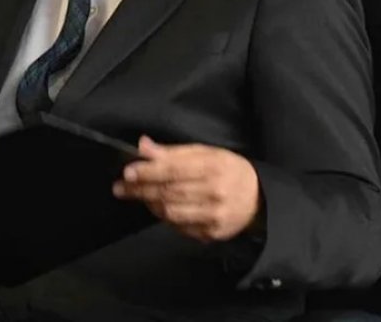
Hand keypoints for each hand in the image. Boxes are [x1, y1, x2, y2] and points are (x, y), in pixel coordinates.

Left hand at [112, 136, 260, 242]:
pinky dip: (165, 218)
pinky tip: (159, 208)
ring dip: (150, 204)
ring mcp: (214, 216)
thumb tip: (143, 146)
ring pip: (171, 213)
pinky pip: (180, 228)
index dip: (148, 171)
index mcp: (214, 166)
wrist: (259, 199)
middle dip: (141, 190)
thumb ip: (173, 152)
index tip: (128, 172)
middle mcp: (215, 192)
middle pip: (169, 192)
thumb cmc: (229, 170)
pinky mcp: (212, 233)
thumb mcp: (206, 153)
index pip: (174, 170)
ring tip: (139, 196)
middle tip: (121, 187)